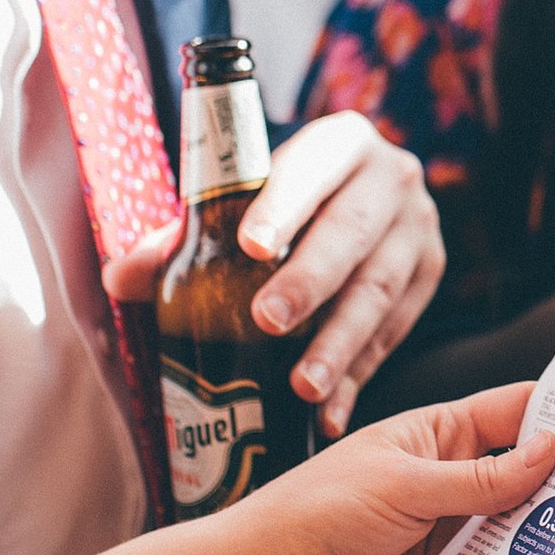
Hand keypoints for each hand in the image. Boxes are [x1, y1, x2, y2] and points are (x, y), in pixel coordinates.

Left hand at [107, 110, 440, 436]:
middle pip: (351, 233)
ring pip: (380, 289)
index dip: (281, 207)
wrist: (362, 198)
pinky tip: (332, 412)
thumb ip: (183, 239)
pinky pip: (396, 330)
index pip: (308, 171)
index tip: (250, 246)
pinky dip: (360, 373)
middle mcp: (391, 176)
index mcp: (339, 143)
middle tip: (267, 322)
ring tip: (302, 386)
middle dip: (309, 281)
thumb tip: (122, 279)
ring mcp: (418, 227)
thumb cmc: (285, 204)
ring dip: (339, 343)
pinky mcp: (431, 273)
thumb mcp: (245, 203)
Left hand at [226, 380, 554, 554]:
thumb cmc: (317, 513)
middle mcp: (453, 482)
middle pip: (529, 476)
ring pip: (520, 533)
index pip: (515, 413)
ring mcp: (452, 535)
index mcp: (439, 435)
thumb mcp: (404, 484)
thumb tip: (553, 452)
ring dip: (552, 538)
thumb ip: (481, 477)